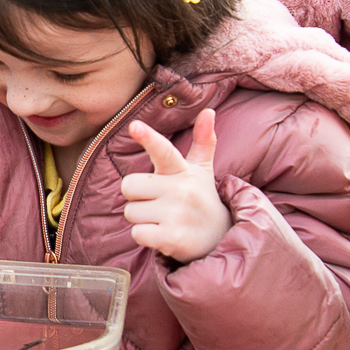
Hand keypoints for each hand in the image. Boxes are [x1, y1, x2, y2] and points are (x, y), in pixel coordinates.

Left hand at [120, 110, 230, 262]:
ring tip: (164, 220)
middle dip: (137, 197)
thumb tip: (209, 111)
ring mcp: (177, 215)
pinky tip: (163, 235)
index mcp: (182, 171)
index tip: (134, 126)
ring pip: (130, 212)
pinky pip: (137, 233)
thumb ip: (202, 141)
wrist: (221, 239)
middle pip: (128, 186)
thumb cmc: (201, 199)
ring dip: (142, 219)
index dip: (148, 138)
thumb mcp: (202, 170)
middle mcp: (180, 190)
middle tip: (158, 203)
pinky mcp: (171, 239)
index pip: (164, 151)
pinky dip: (145, 237)